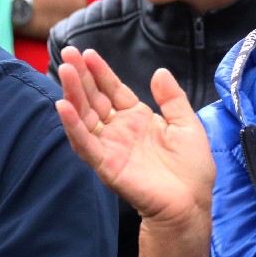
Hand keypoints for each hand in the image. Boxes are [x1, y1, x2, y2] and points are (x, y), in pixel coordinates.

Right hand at [55, 47, 214, 233]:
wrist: (191, 203)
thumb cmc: (191, 169)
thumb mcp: (187, 125)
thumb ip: (172, 99)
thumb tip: (159, 72)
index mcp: (137, 119)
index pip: (113, 90)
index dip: (100, 72)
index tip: (88, 53)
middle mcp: (119, 130)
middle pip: (94, 99)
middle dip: (81, 76)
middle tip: (68, 53)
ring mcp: (110, 147)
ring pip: (85, 116)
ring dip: (73, 94)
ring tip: (65, 71)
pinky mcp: (106, 164)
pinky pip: (85, 143)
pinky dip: (73, 126)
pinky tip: (64, 106)